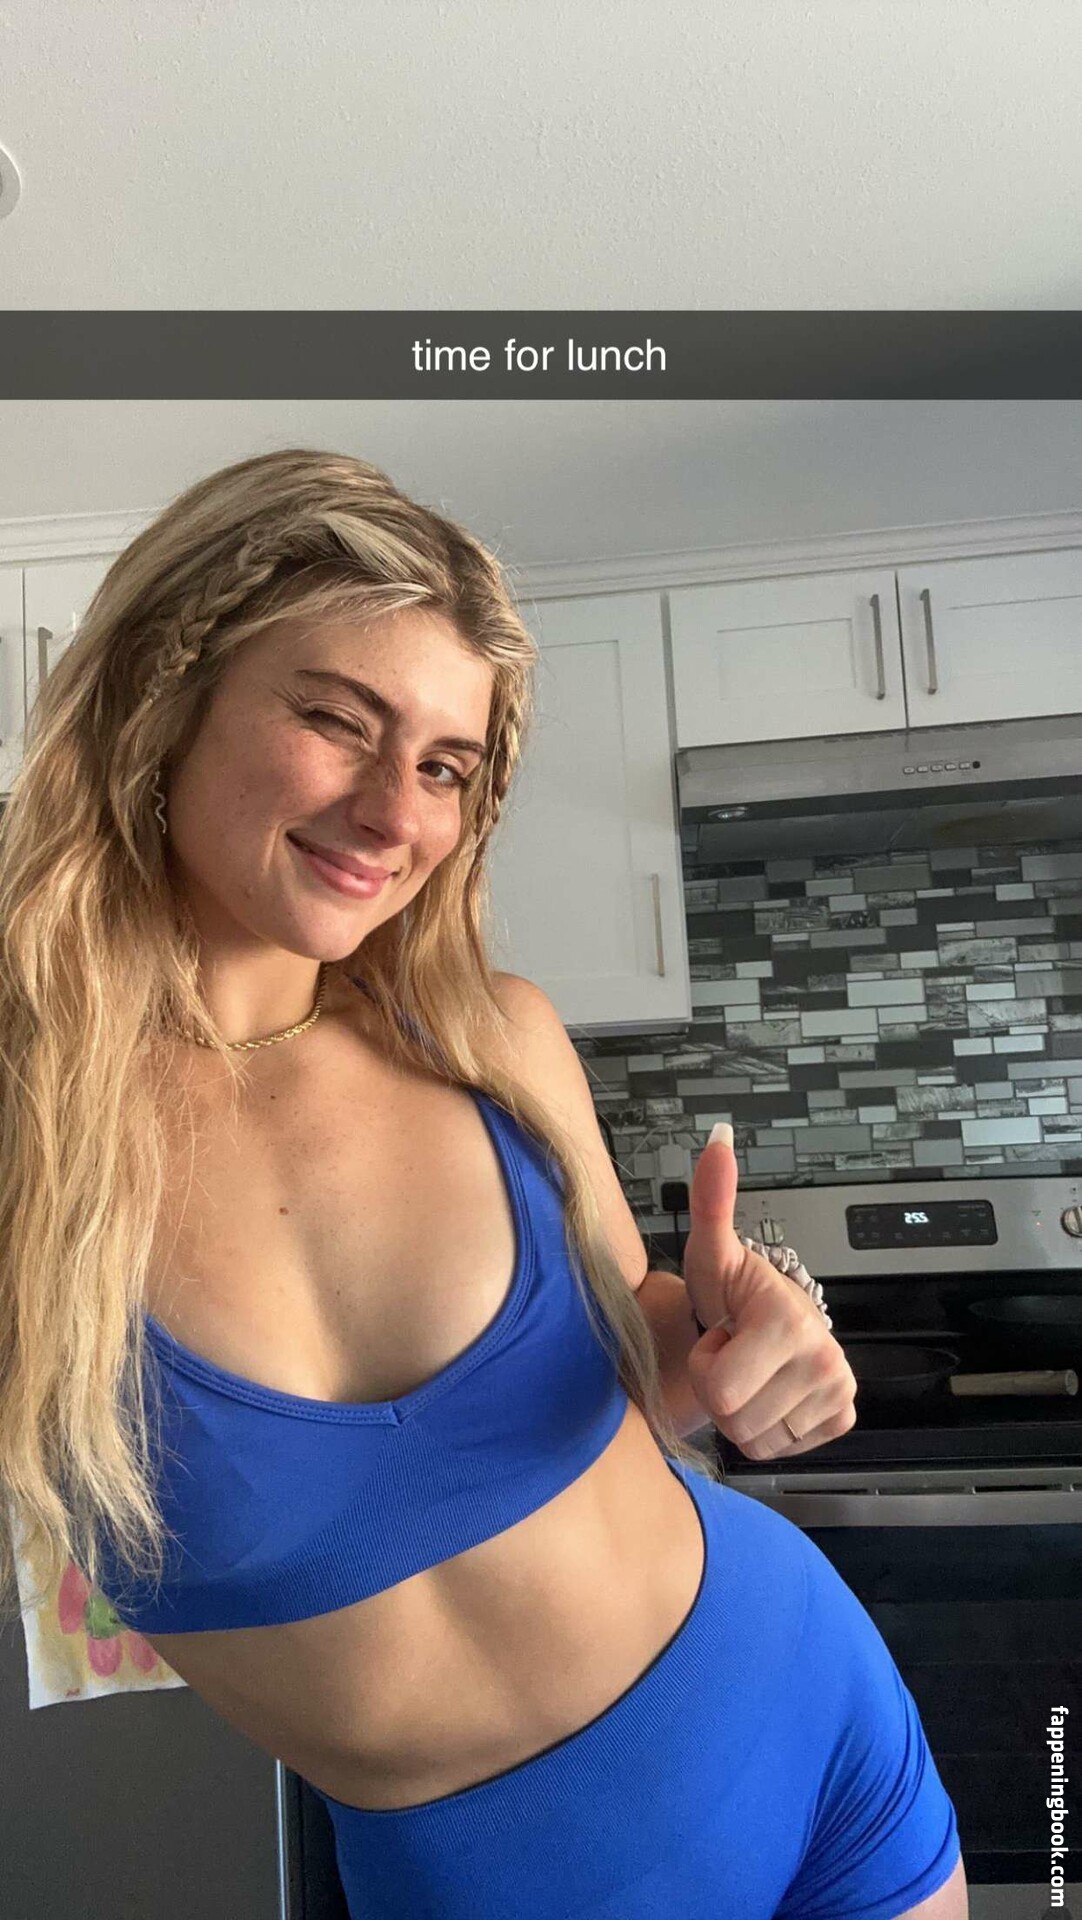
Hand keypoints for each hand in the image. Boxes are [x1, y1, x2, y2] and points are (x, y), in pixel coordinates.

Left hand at [681, 1133, 856, 1459]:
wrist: (770, 1315)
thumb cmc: (732, 1289)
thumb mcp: (711, 1250)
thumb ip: (711, 1199)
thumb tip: (717, 1141)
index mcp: (788, 1323)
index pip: (718, 1390)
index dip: (706, 1366)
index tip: (721, 1335)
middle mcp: (823, 1359)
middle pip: (736, 1421)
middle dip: (722, 1391)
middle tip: (733, 1354)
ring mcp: (836, 1391)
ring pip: (757, 1440)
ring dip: (744, 1410)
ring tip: (751, 1369)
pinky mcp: (842, 1416)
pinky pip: (783, 1448)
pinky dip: (771, 1427)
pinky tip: (772, 1390)